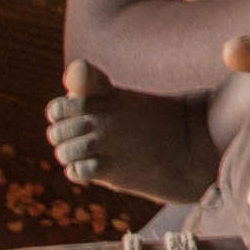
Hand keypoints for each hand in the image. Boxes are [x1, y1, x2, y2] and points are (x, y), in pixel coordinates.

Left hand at [48, 57, 219, 203]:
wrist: (193, 147)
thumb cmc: (159, 124)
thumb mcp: (127, 99)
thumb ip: (96, 86)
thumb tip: (74, 75)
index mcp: (106, 97)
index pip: (58, 107)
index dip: (60, 117)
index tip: (75, 122)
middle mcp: (102, 117)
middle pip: (57, 133)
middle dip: (65, 141)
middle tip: (85, 145)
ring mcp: (106, 142)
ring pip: (64, 153)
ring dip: (72, 159)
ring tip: (89, 159)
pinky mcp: (112, 168)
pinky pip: (76, 172)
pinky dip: (81, 173)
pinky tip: (96, 170)